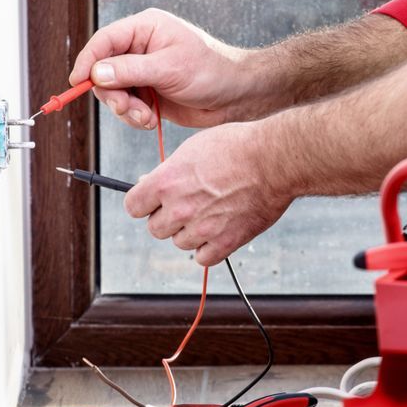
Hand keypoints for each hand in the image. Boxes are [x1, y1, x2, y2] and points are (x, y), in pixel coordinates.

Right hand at [69, 9, 253, 129]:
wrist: (236, 96)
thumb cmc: (212, 71)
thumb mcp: (170, 68)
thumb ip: (130, 71)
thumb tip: (96, 73)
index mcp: (145, 29)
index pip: (104, 41)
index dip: (88, 60)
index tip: (77, 82)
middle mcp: (140, 49)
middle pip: (103, 70)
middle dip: (112, 94)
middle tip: (127, 109)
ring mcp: (143, 72)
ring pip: (113, 92)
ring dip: (125, 110)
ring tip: (146, 117)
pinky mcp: (148, 94)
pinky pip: (127, 107)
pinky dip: (135, 117)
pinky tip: (151, 120)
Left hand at [122, 124, 292, 265]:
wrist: (273, 160)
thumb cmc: (237, 148)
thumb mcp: (192, 148)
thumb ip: (168, 171)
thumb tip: (149, 183)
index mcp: (166, 182)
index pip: (133, 206)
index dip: (143, 203)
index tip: (153, 201)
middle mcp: (179, 208)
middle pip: (155, 229)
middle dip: (167, 218)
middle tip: (187, 205)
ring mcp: (202, 228)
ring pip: (180, 243)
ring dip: (190, 233)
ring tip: (209, 213)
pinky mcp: (225, 242)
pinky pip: (203, 258)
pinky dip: (209, 248)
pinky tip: (217, 231)